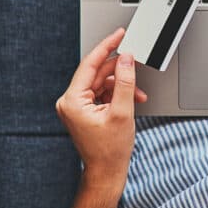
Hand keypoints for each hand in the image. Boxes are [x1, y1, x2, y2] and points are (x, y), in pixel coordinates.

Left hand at [55, 27, 147, 199]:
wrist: (107, 172)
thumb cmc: (110, 151)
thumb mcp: (122, 112)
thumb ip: (125, 82)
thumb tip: (126, 60)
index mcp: (72, 100)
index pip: (90, 64)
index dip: (107, 46)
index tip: (119, 34)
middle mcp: (70, 101)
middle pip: (97, 73)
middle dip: (120, 72)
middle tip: (136, 64)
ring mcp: (76, 106)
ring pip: (102, 82)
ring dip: (121, 85)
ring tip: (136, 94)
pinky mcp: (84, 110)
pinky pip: (102, 93)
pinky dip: (117, 94)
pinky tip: (131, 99)